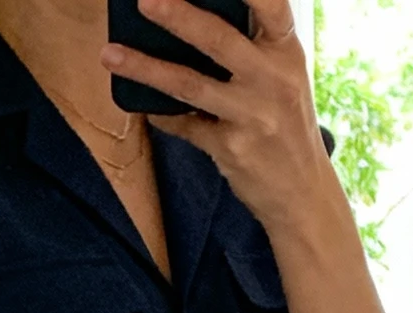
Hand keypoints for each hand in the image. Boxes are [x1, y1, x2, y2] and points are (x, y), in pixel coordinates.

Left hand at [102, 0, 338, 239]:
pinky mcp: (231, 149)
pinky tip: (140, 104)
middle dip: (177, 16)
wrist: (302, 194)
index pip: (271, 5)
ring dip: (146, 68)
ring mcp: (251, 116)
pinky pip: (184, 126)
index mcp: (286, 52)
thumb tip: (192, 19)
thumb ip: (253, 47)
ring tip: (110, 54)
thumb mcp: (284, 77)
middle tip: (144, 0)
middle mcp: (272, 80)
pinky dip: (160, 114)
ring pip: (189, 84)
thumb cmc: (287, 126)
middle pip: (219, 39)